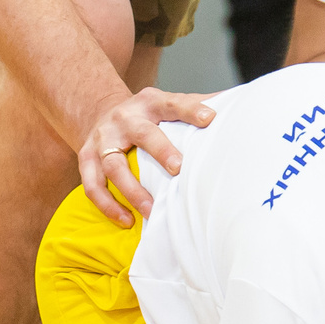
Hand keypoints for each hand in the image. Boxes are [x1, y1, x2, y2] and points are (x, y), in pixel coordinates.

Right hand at [78, 86, 215, 224]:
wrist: (99, 111)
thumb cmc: (147, 115)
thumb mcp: (168, 103)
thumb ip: (198, 105)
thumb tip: (238, 105)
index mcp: (150, 102)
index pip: (173, 103)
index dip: (191, 110)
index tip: (210, 119)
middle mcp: (124, 118)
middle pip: (142, 133)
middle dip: (160, 150)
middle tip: (178, 168)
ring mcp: (102, 139)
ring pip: (112, 165)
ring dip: (131, 189)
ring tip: (150, 210)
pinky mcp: (85, 157)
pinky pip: (92, 185)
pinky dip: (108, 205)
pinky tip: (126, 220)